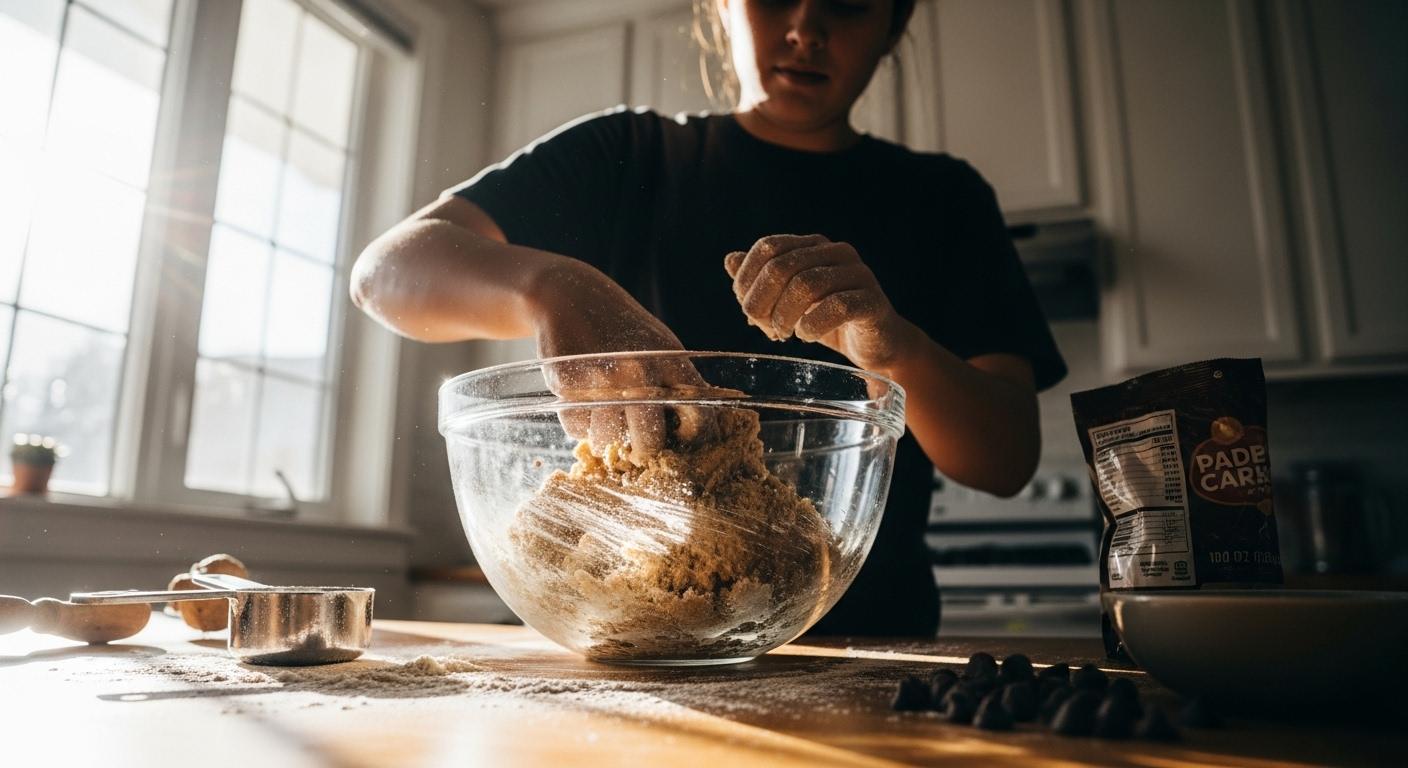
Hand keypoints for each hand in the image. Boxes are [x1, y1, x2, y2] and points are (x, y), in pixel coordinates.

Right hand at [530, 261, 716, 462]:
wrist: (573, 296)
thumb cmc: (622, 329)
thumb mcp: (660, 347)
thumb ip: (677, 384)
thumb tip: (694, 433)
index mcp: (671, 363)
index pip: (698, 417)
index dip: (693, 440)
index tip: (682, 446)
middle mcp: (640, 373)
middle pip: (649, 444)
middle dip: (641, 451)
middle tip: (634, 442)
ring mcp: (603, 380)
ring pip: (607, 442)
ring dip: (604, 437)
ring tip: (603, 412)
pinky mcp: (569, 384)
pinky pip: (577, 429)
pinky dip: (578, 423)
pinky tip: (581, 399)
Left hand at [724, 234, 917, 371]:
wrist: (876, 345)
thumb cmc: (829, 320)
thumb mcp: (788, 301)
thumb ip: (761, 280)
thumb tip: (730, 260)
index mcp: (812, 245)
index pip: (768, 247)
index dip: (748, 280)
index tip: (748, 310)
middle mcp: (836, 252)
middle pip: (781, 266)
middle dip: (763, 302)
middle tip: (765, 328)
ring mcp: (857, 274)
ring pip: (806, 285)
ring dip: (785, 316)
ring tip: (785, 334)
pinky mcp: (872, 301)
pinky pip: (836, 307)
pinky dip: (812, 325)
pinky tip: (808, 336)